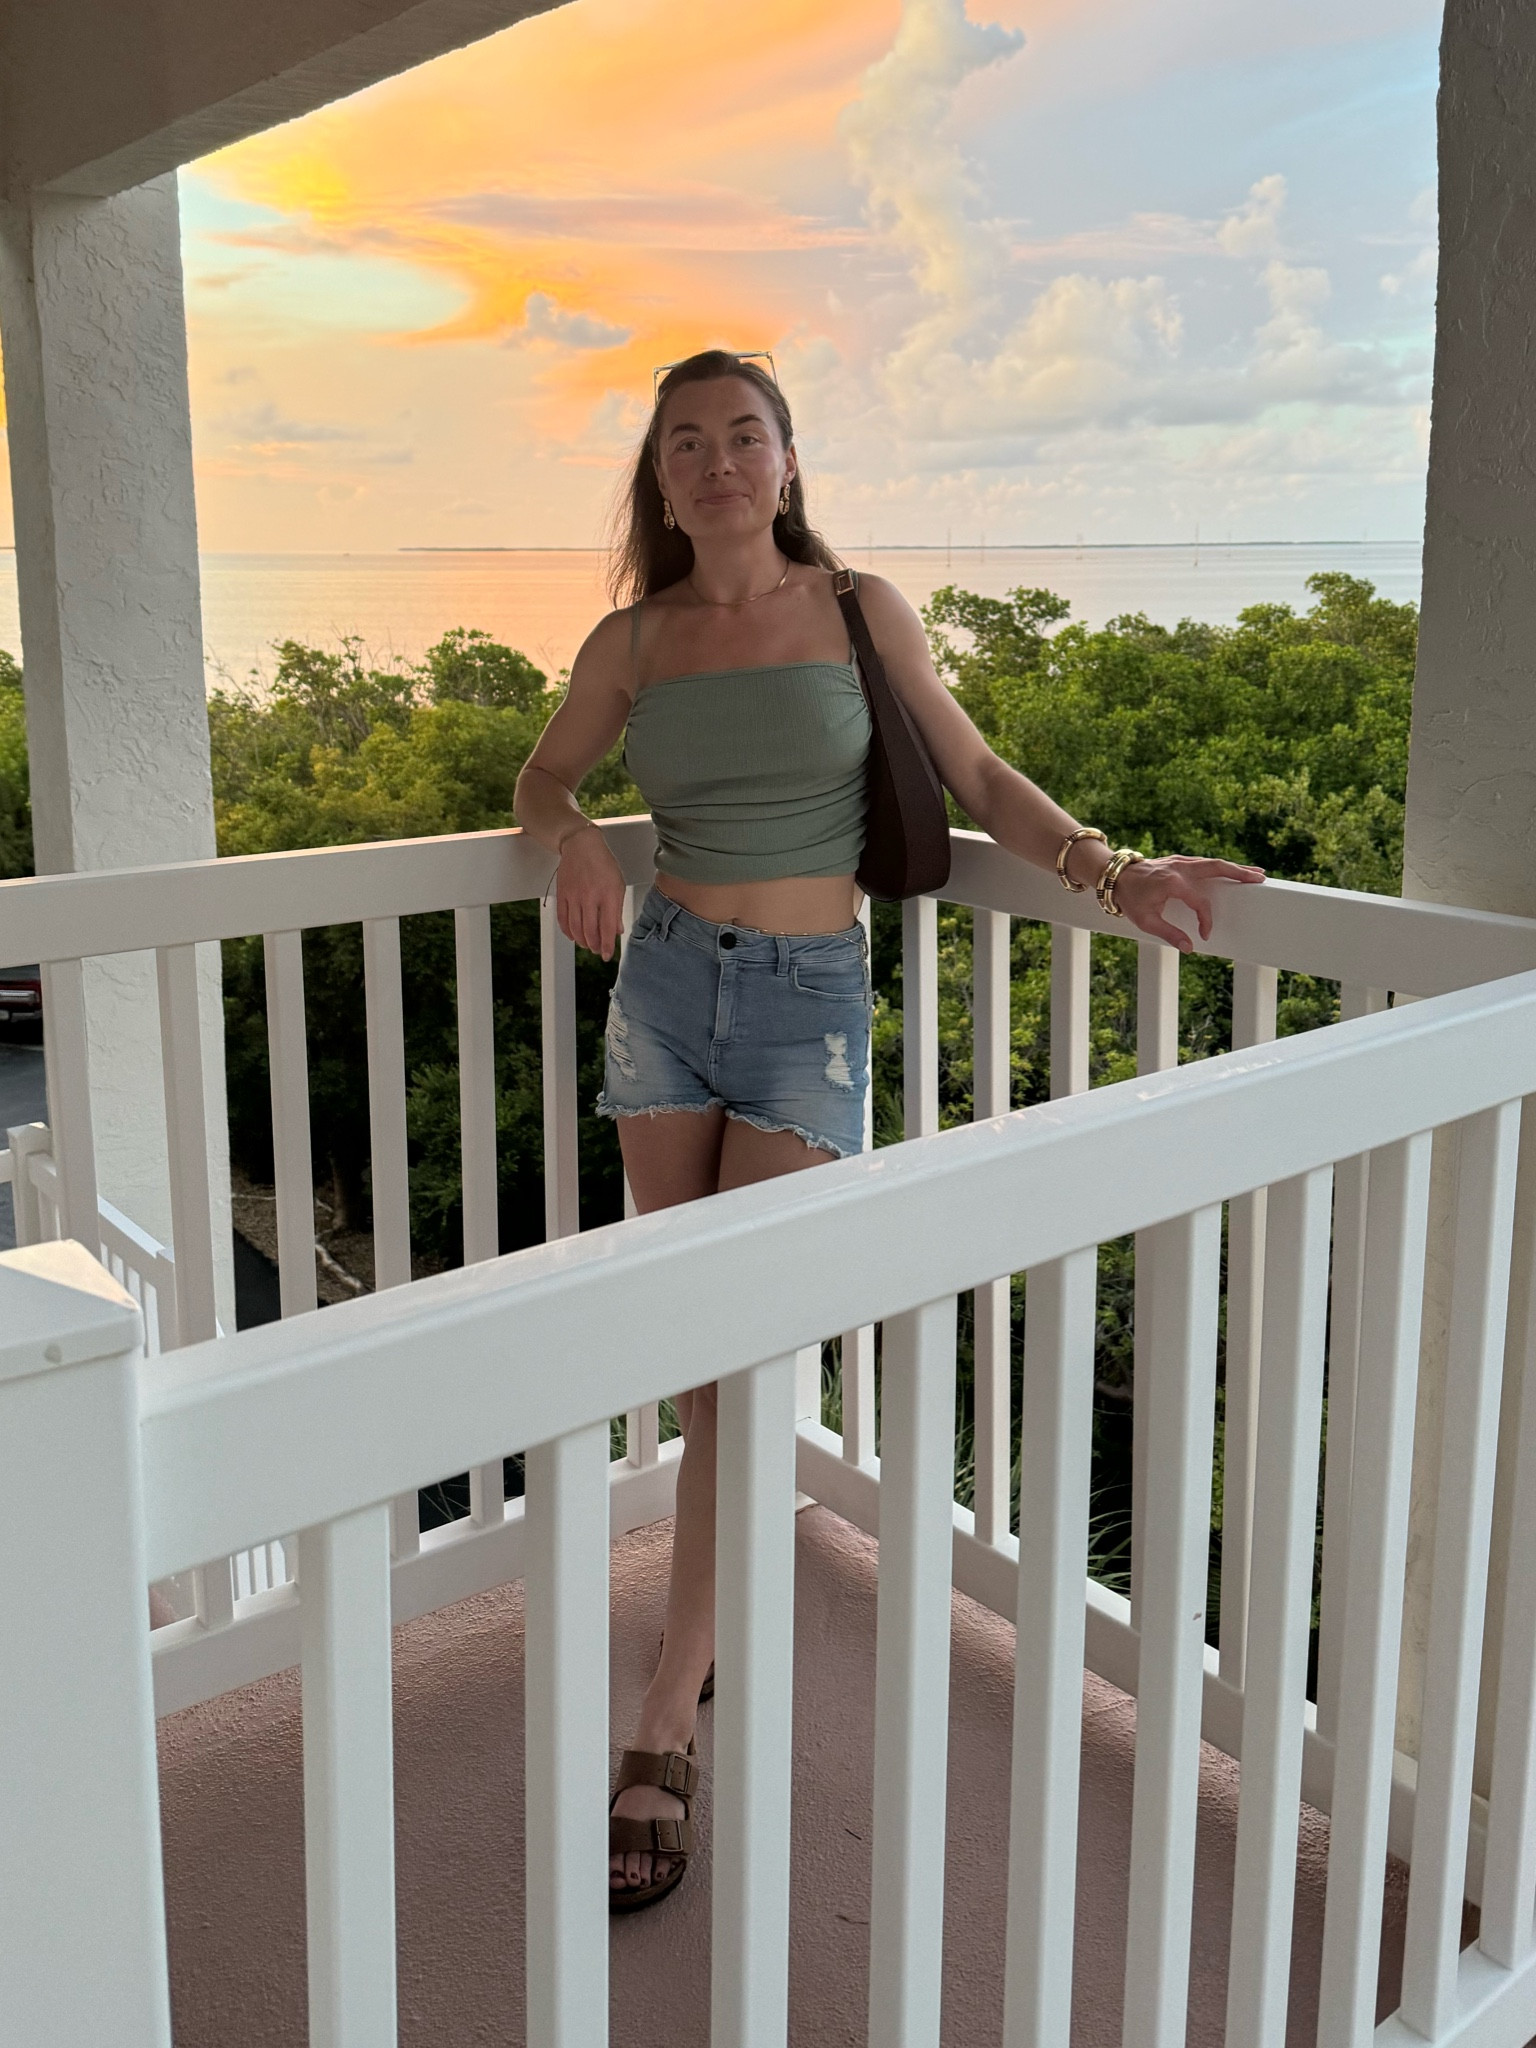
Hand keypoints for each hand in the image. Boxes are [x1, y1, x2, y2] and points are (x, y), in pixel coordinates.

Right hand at [555, 822, 625, 958]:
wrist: (581, 845)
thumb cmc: (603, 863)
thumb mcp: (618, 884)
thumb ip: (617, 910)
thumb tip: (617, 931)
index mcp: (608, 894)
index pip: (608, 927)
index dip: (607, 945)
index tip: (607, 955)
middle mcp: (590, 896)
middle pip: (590, 931)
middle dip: (594, 946)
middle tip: (597, 950)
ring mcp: (574, 896)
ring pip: (575, 928)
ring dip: (581, 941)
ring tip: (587, 945)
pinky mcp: (562, 894)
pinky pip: (563, 918)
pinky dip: (567, 931)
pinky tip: (573, 936)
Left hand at [1112, 854, 1264, 953]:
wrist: (1114, 876)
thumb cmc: (1129, 899)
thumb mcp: (1145, 921)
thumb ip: (1169, 934)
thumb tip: (1189, 948)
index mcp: (1173, 883)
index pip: (1200, 902)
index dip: (1206, 920)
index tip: (1205, 934)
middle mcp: (1180, 868)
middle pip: (1217, 868)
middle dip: (1240, 873)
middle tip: (1261, 879)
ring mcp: (1180, 862)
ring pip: (1213, 862)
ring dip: (1234, 867)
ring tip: (1255, 873)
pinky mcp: (1179, 861)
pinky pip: (1204, 862)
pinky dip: (1220, 866)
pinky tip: (1231, 871)